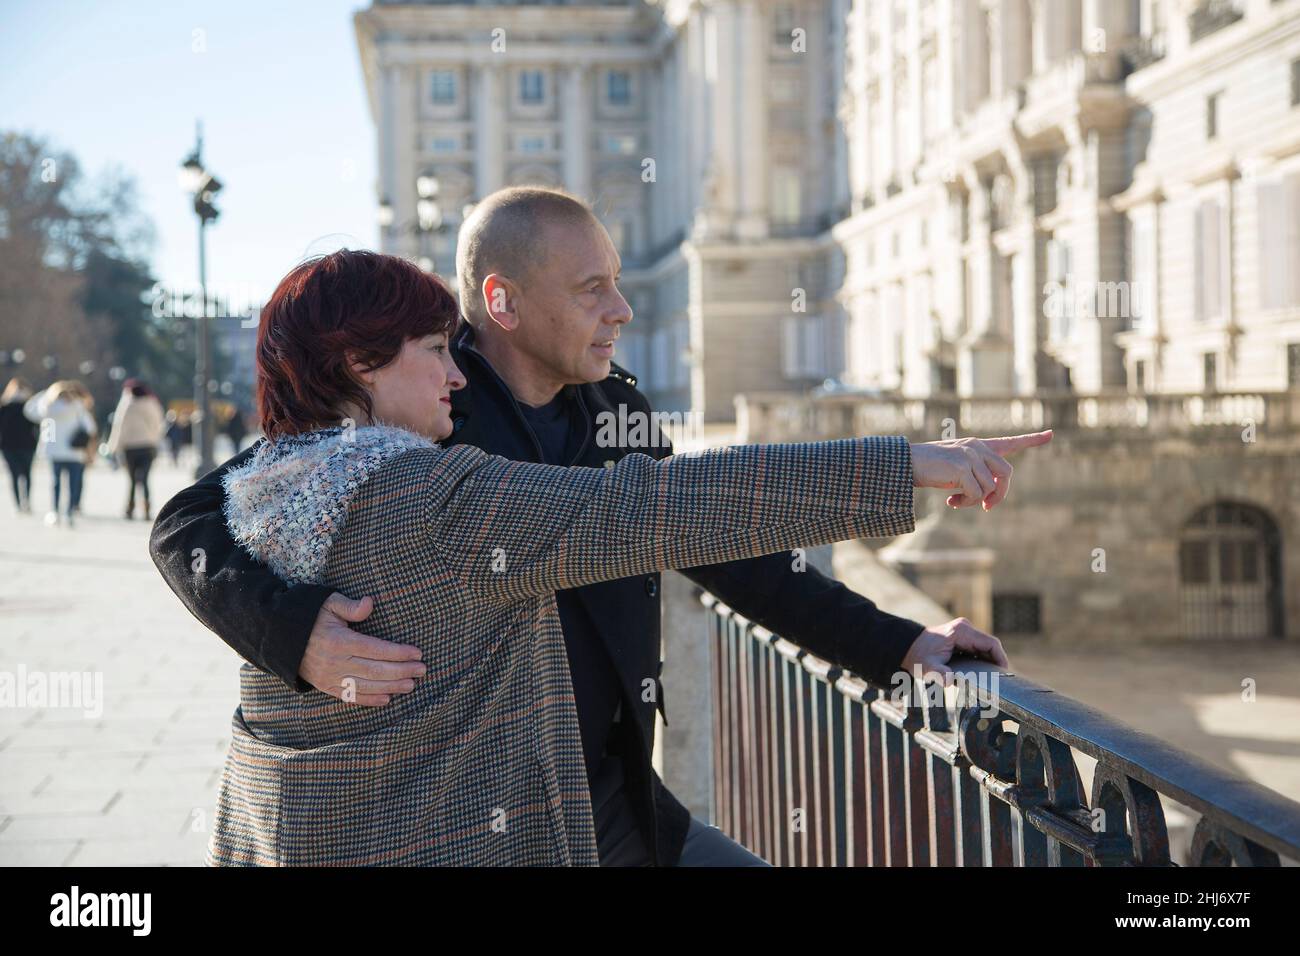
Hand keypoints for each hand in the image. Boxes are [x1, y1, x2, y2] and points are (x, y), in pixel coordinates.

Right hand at [299, 593, 426, 706]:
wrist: (280, 637)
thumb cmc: (310, 616)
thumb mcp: (327, 603)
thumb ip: (350, 605)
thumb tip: (370, 603)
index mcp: (338, 641)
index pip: (375, 649)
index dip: (398, 653)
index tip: (417, 653)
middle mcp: (335, 662)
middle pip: (375, 670)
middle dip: (401, 671)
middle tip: (422, 670)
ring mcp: (329, 677)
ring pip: (365, 686)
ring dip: (391, 687)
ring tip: (411, 685)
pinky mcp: (325, 686)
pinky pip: (350, 697)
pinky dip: (369, 700)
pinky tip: (387, 699)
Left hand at [900, 617, 1009, 684]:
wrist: (908, 648)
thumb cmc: (919, 657)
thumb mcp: (928, 667)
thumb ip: (939, 673)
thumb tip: (949, 681)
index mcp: (961, 631)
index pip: (991, 643)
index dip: (1001, 658)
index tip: (1004, 674)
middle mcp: (965, 628)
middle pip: (990, 646)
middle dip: (996, 662)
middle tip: (999, 681)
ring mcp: (965, 632)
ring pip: (986, 648)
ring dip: (989, 662)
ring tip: (992, 679)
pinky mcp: (963, 638)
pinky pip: (979, 649)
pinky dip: (982, 660)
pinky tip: (982, 674)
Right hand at [909, 430, 1051, 509]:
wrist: (907, 463)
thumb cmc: (930, 468)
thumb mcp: (957, 468)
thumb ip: (977, 473)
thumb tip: (991, 492)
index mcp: (978, 445)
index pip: (1010, 442)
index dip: (1032, 439)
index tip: (1050, 434)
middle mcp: (977, 447)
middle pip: (1006, 473)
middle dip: (999, 494)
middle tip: (985, 507)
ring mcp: (970, 456)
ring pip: (989, 488)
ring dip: (974, 501)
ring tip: (956, 501)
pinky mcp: (962, 467)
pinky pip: (976, 493)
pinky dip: (966, 502)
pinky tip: (951, 502)